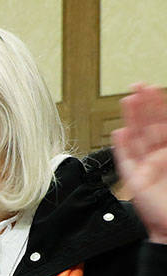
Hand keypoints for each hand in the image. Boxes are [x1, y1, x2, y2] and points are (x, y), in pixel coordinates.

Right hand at [112, 83, 166, 243]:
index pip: (164, 122)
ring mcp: (146, 167)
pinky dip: (122, 147)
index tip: (152, 88)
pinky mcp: (134, 181)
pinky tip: (120, 133)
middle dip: (143, 106)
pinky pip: (126, 161)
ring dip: (132, 119)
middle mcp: (160, 157)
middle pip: (149, 126)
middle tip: (137, 87)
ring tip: (127, 102)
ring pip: (137, 138)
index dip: (158, 104)